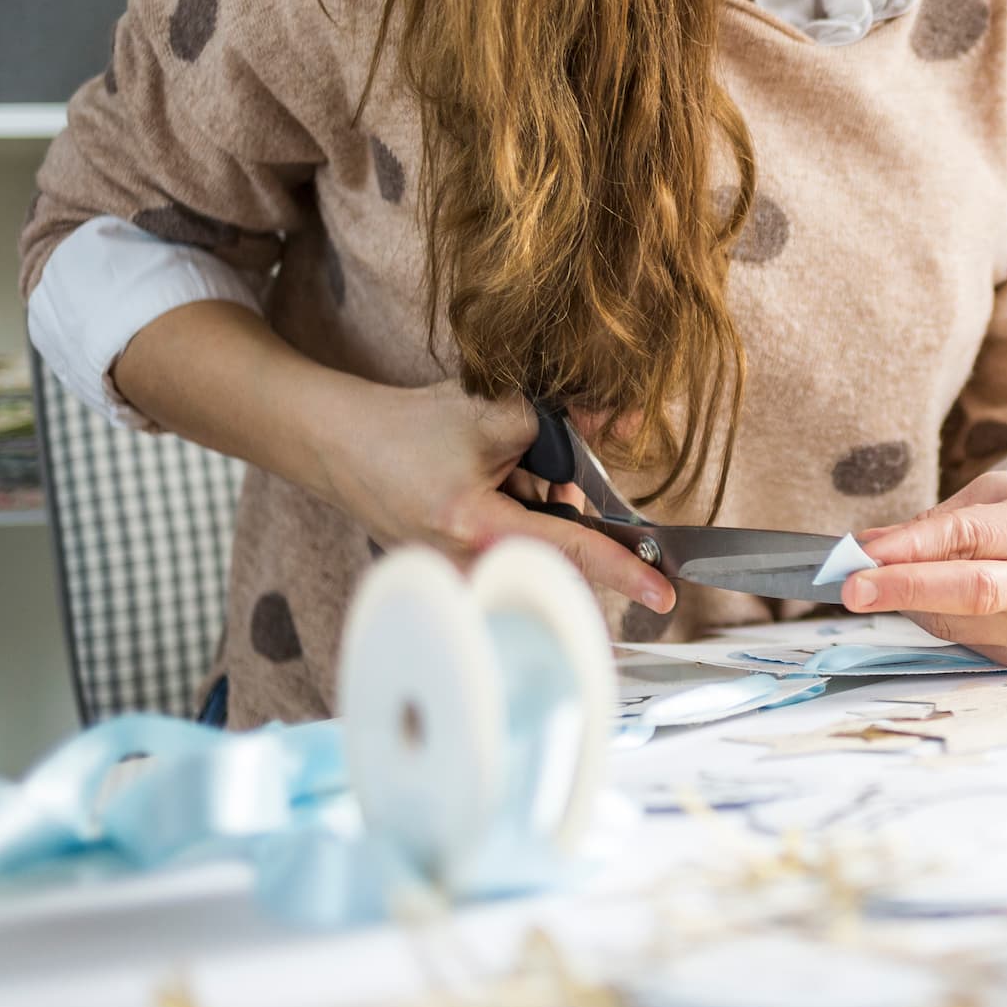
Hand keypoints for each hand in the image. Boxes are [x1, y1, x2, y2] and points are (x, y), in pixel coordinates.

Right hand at [309, 379, 674, 611]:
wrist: (343, 446)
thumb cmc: (410, 428)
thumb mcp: (494, 412)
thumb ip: (566, 422)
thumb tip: (626, 425)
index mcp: (476, 526)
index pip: (570, 549)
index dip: (622, 567)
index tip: (662, 593)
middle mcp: (467, 566)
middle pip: (558, 553)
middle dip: (561, 508)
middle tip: (529, 471)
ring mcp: (457, 579)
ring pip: (535, 553)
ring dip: (533, 511)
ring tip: (492, 477)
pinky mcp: (453, 578)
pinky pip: (509, 555)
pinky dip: (512, 521)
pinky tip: (480, 493)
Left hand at [844, 472, 1006, 668]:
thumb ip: (948, 517)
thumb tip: (874, 546)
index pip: (972, 540)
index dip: (912, 548)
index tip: (860, 554)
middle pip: (971, 594)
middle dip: (903, 591)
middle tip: (848, 588)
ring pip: (960, 622)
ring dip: (913, 601)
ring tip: (894, 577)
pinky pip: (970, 639)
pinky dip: (943, 617)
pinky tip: (944, 596)